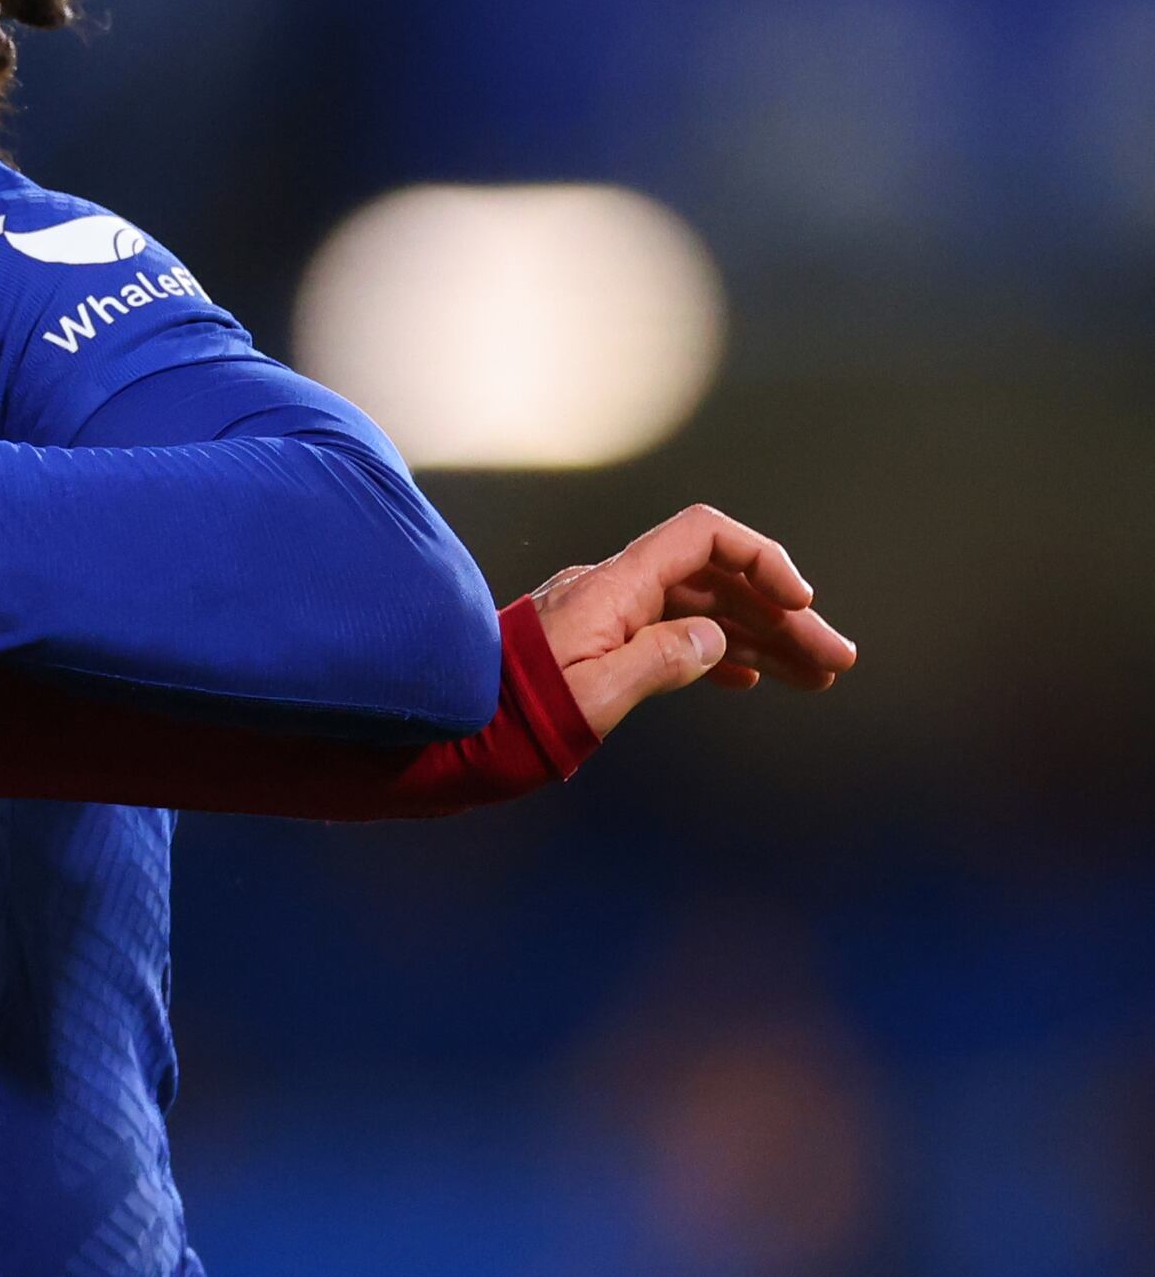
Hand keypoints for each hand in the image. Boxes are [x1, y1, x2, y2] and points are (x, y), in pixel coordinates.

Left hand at [531, 505, 854, 737]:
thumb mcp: (592, 698)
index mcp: (609, 588)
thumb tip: (715, 641)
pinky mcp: (593, 646)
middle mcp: (608, 591)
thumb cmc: (508, 722)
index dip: (760, 559)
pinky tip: (752, 679)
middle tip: (836, 661)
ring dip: (759, 639)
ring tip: (816, 677)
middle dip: (779, 616)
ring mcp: (601, 617)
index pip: (700, 537)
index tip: (801, 603)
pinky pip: (669, 636)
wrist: (440, 738)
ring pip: (698, 613)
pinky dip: (716, 654)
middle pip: (712, 582)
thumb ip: (659, 662)